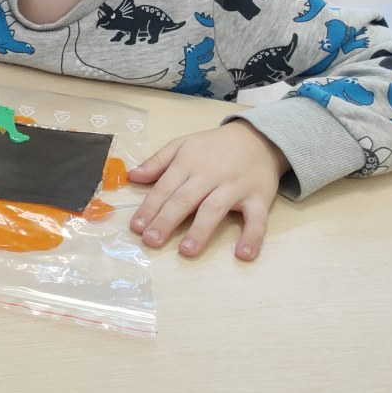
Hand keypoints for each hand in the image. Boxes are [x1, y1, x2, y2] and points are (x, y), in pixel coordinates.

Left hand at [128, 123, 287, 260]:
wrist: (258, 137)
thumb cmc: (213, 146)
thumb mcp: (182, 145)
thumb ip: (157, 161)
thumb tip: (132, 176)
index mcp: (187, 164)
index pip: (164, 188)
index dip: (149, 208)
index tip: (136, 227)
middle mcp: (209, 176)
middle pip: (185, 200)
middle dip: (166, 221)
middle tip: (151, 241)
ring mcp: (235, 188)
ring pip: (215, 209)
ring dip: (200, 231)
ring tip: (186, 251)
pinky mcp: (259, 198)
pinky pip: (257, 219)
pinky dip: (253, 236)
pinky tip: (244, 254)